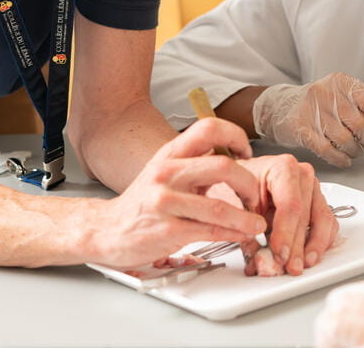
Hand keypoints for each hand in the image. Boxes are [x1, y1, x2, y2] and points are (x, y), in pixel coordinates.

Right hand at [93, 118, 266, 268]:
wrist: (106, 230)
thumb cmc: (141, 203)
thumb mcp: (164, 173)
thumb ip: (194, 165)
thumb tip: (231, 158)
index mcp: (170, 153)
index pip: (209, 128)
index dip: (235, 135)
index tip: (247, 151)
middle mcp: (167, 172)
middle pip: (222, 165)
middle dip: (248, 182)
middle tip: (254, 195)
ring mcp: (165, 201)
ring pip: (219, 205)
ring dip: (246, 216)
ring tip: (256, 223)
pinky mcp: (167, 230)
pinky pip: (209, 230)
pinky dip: (232, 234)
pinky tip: (241, 235)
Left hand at [238, 153, 337, 275]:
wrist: (243, 178)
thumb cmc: (240, 184)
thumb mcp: (235, 200)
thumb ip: (245, 225)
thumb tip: (256, 253)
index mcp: (283, 168)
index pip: (290, 205)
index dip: (286, 233)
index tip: (280, 253)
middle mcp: (302, 176)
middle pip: (305, 216)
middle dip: (296, 247)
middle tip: (287, 266)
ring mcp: (313, 189)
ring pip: (322, 221)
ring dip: (313, 247)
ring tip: (301, 264)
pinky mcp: (318, 203)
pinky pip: (328, 225)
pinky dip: (320, 243)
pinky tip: (309, 255)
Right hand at [252, 73, 363, 167]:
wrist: (282, 108)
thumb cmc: (320, 103)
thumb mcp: (347, 94)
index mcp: (342, 82)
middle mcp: (327, 92)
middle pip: (360, 125)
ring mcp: (312, 110)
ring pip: (345, 140)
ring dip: (355, 151)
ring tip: (355, 150)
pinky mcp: (301, 128)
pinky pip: (328, 150)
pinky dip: (340, 158)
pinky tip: (344, 158)